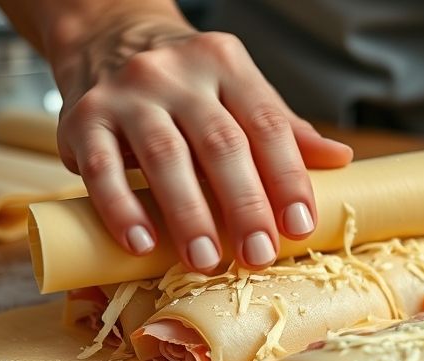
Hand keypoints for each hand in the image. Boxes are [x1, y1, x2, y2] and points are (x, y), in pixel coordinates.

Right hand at [48, 10, 352, 270]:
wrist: (105, 36)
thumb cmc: (185, 82)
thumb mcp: (236, 89)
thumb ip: (281, 127)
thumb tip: (340, 159)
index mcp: (226, 64)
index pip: (266, 123)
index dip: (287, 177)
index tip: (300, 226)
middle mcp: (176, 74)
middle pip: (220, 143)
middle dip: (244, 204)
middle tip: (258, 256)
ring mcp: (127, 94)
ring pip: (164, 156)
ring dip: (188, 214)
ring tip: (205, 261)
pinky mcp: (82, 119)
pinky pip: (101, 169)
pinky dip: (122, 209)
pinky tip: (142, 244)